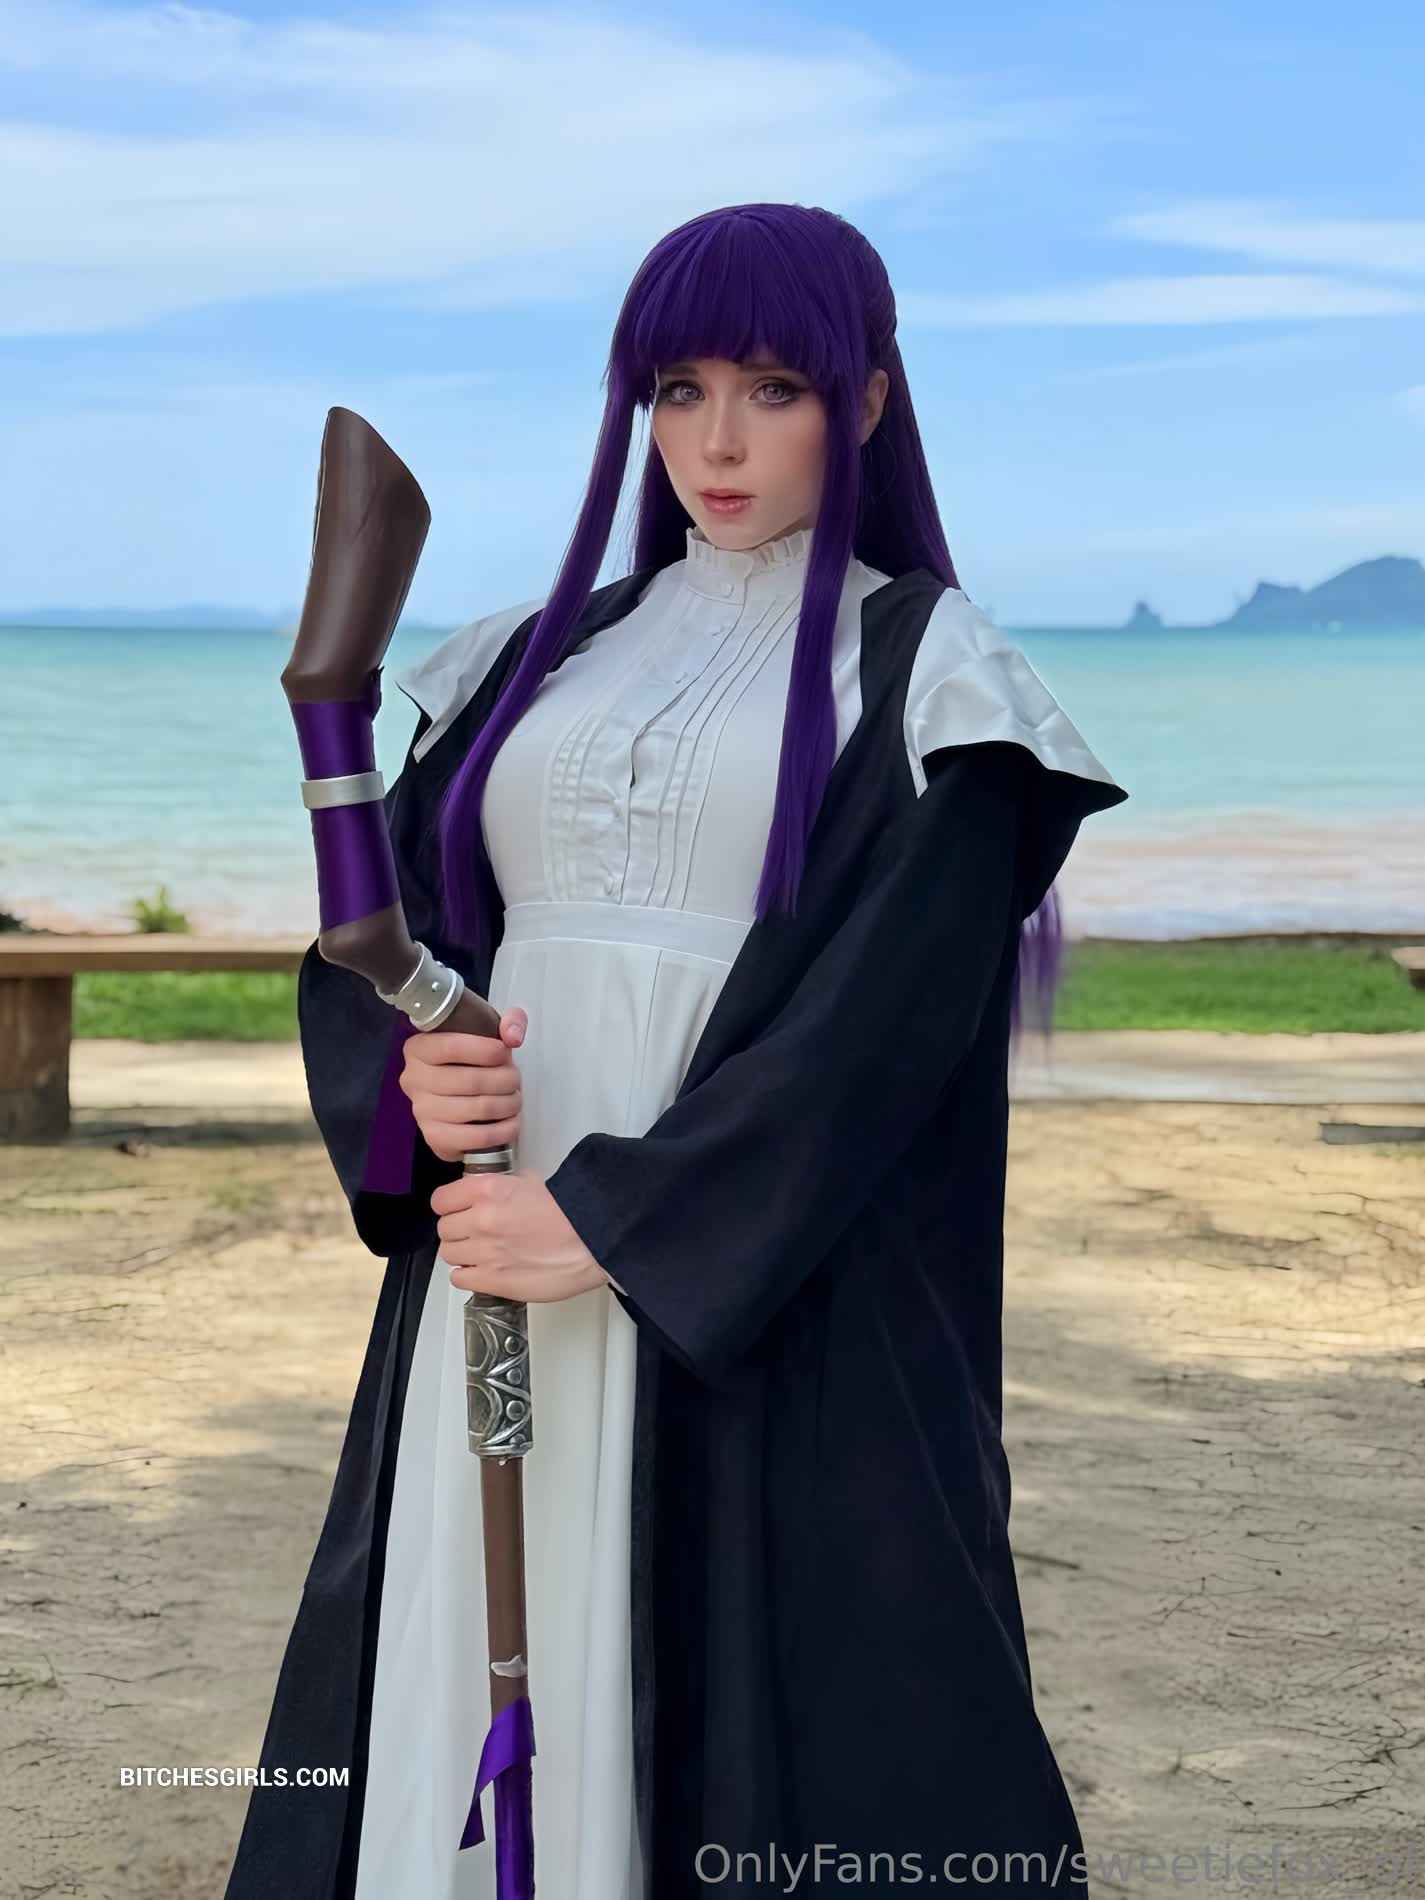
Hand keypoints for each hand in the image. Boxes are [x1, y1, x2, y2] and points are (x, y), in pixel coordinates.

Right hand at [400, 1007, 526, 1162]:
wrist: (459, 1095)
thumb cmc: (473, 1059)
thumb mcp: (487, 1031)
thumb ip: (508, 1021)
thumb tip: (513, 1035)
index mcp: (418, 1048)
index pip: (451, 1047)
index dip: (485, 1050)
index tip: (505, 1052)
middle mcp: (413, 1079)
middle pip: (470, 1080)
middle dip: (505, 1079)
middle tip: (515, 1079)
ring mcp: (422, 1111)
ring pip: (478, 1108)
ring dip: (508, 1104)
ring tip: (515, 1099)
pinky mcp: (435, 1138)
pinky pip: (476, 1138)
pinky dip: (502, 1131)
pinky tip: (511, 1122)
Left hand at [432, 1168, 611, 1302]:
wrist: (593, 1239)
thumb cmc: (571, 1211)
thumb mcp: (531, 1181)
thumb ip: (499, 1188)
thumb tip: (487, 1196)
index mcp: (487, 1191)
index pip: (441, 1200)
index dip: (450, 1206)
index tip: (458, 1211)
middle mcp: (480, 1220)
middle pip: (444, 1229)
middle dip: (458, 1231)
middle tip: (476, 1233)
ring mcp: (484, 1252)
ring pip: (449, 1254)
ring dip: (462, 1253)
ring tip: (482, 1254)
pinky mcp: (493, 1280)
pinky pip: (459, 1279)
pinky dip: (468, 1275)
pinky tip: (485, 1270)